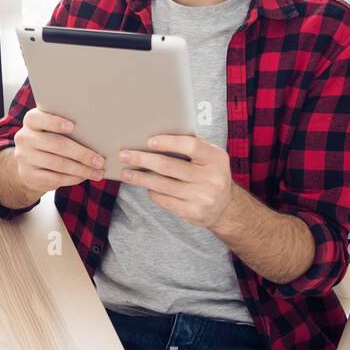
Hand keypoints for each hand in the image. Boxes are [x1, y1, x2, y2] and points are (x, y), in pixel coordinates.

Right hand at [11, 107, 105, 193]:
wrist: (28, 163)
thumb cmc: (49, 140)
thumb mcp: (50, 129)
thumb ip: (65, 127)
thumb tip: (96, 135)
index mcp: (31, 121)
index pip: (38, 118)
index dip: (54, 122)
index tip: (73, 126)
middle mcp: (25, 138)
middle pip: (55, 144)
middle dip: (81, 153)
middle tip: (100, 161)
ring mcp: (25, 158)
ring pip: (58, 164)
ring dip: (81, 169)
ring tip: (98, 172)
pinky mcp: (29, 175)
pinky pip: (54, 178)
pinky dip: (73, 178)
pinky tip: (84, 177)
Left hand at [120, 134, 237, 230]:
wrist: (226, 207)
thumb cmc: (210, 174)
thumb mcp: (210, 157)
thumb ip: (193, 145)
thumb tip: (157, 136)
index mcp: (216, 158)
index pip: (191, 146)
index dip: (169, 142)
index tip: (149, 140)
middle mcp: (212, 178)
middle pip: (169, 166)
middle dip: (142, 159)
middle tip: (124, 155)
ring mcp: (202, 197)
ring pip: (162, 185)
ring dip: (139, 178)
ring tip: (125, 173)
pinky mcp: (192, 212)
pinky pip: (163, 199)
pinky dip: (151, 191)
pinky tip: (144, 186)